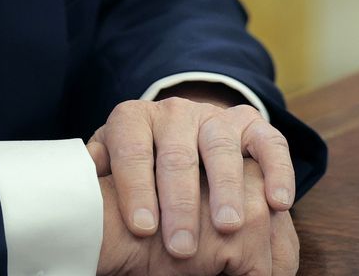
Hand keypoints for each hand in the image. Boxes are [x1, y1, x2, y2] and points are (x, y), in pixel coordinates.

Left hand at [88, 90, 294, 259]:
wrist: (174, 134)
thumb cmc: (136, 167)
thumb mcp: (108, 166)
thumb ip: (96, 174)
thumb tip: (80, 192)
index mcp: (133, 119)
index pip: (131, 148)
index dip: (136, 188)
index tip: (142, 227)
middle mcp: (174, 112)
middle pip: (177, 153)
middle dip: (180, 202)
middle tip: (182, 245)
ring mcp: (214, 116)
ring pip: (221, 145)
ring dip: (225, 188)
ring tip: (228, 227)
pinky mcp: (250, 124)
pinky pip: (268, 141)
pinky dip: (277, 170)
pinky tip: (279, 202)